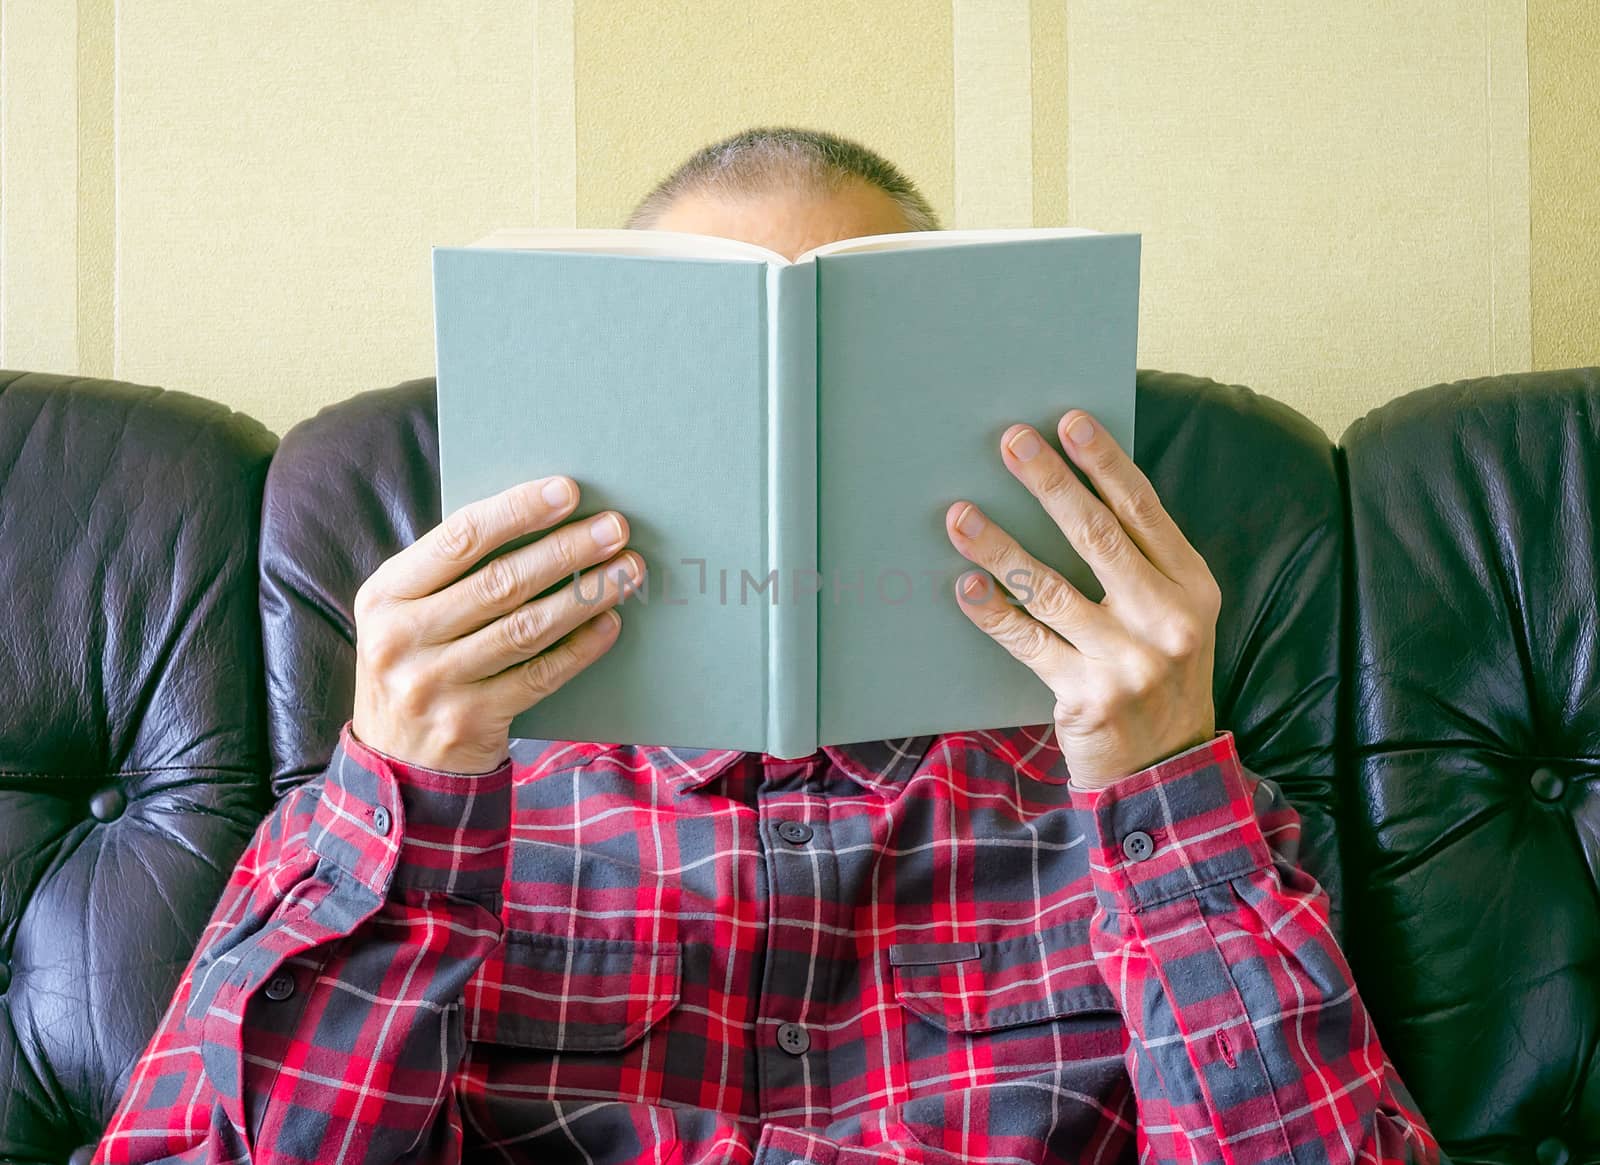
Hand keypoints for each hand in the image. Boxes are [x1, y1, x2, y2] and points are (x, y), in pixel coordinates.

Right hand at [351, 477, 640, 773]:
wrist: (397, 762)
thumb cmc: (417, 663)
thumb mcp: (408, 614)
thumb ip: (454, 572)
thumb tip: (541, 518)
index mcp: (384, 595)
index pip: (458, 538)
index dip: (517, 510)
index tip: (567, 490)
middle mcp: (401, 639)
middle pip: (500, 582)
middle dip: (567, 550)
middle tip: (616, 527)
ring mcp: (434, 685)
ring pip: (526, 628)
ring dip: (585, 595)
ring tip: (627, 570)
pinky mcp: (471, 722)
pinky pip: (539, 677)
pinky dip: (580, 648)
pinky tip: (610, 623)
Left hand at [944, 410, 1219, 789]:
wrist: (1165, 772)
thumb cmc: (1157, 676)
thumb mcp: (1172, 618)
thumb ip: (1139, 565)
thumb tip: (1075, 491)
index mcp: (1192, 587)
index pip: (1143, 510)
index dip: (1104, 463)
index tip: (1069, 421)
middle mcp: (1168, 620)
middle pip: (1098, 536)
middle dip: (1050, 483)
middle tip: (1011, 443)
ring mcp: (1128, 660)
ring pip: (1050, 587)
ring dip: (1000, 546)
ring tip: (960, 514)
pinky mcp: (1087, 695)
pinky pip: (1027, 641)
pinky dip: (993, 611)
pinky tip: (965, 584)